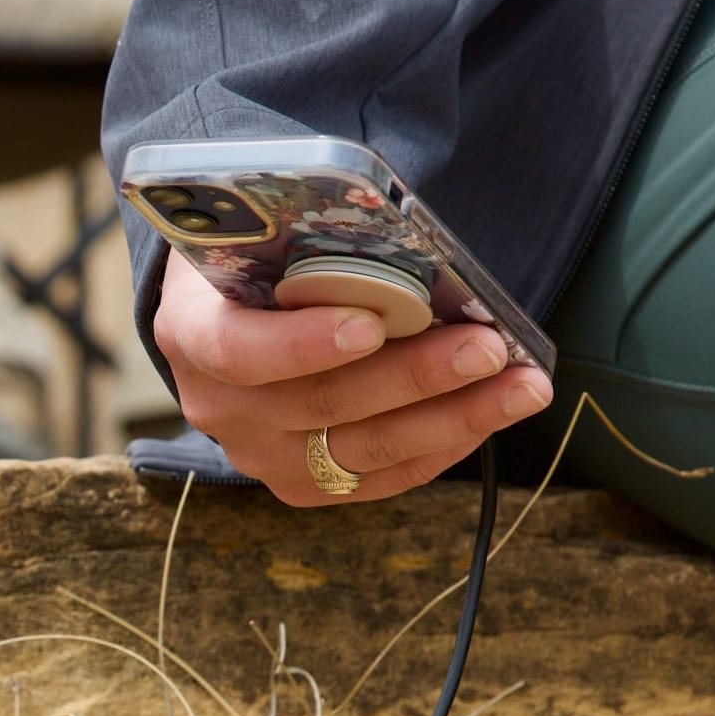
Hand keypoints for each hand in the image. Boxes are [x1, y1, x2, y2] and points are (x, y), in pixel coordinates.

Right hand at [153, 251, 552, 504]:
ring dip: (453, 417)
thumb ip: (320, 239)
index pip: (238, 350)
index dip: (302, 344)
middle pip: (320, 404)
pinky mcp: (304, 484)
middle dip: (415, 375)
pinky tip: (494, 411)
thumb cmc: (269, 256)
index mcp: (191, 331)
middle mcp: (218, 406)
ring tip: (523, 384)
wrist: (236, 309)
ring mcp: (260, 454)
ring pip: (362, 450)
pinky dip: (443, 445)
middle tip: (488, 346)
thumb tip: (411, 241)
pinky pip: (380, 479)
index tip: (371, 324)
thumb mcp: (273, 231)